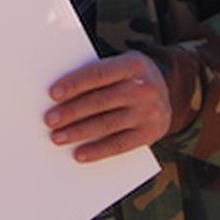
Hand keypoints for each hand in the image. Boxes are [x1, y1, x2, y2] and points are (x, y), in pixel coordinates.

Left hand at [45, 51, 170, 161]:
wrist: (169, 91)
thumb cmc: (129, 77)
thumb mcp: (121, 66)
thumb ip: (97, 75)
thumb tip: (58, 95)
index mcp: (134, 65)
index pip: (98, 74)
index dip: (75, 84)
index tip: (53, 94)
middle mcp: (144, 88)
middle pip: (101, 101)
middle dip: (72, 112)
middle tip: (49, 120)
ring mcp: (150, 112)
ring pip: (107, 124)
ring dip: (79, 132)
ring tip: (57, 137)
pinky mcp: (151, 133)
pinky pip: (120, 144)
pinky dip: (98, 150)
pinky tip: (79, 154)